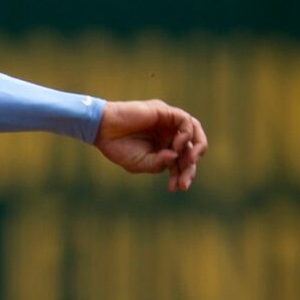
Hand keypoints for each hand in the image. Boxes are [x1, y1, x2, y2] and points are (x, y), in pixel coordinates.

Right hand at [92, 99, 207, 190]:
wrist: (102, 130)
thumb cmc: (118, 147)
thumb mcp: (140, 163)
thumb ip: (159, 163)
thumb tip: (176, 157)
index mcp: (163, 148)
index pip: (181, 162)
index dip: (182, 175)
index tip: (177, 188)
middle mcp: (169, 135)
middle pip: (191, 150)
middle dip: (190, 167)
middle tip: (184, 181)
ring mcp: (168, 123)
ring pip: (194, 132)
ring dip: (196, 148)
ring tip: (188, 161)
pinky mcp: (165, 112)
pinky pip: (185, 121)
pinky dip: (186, 134)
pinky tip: (177, 145)